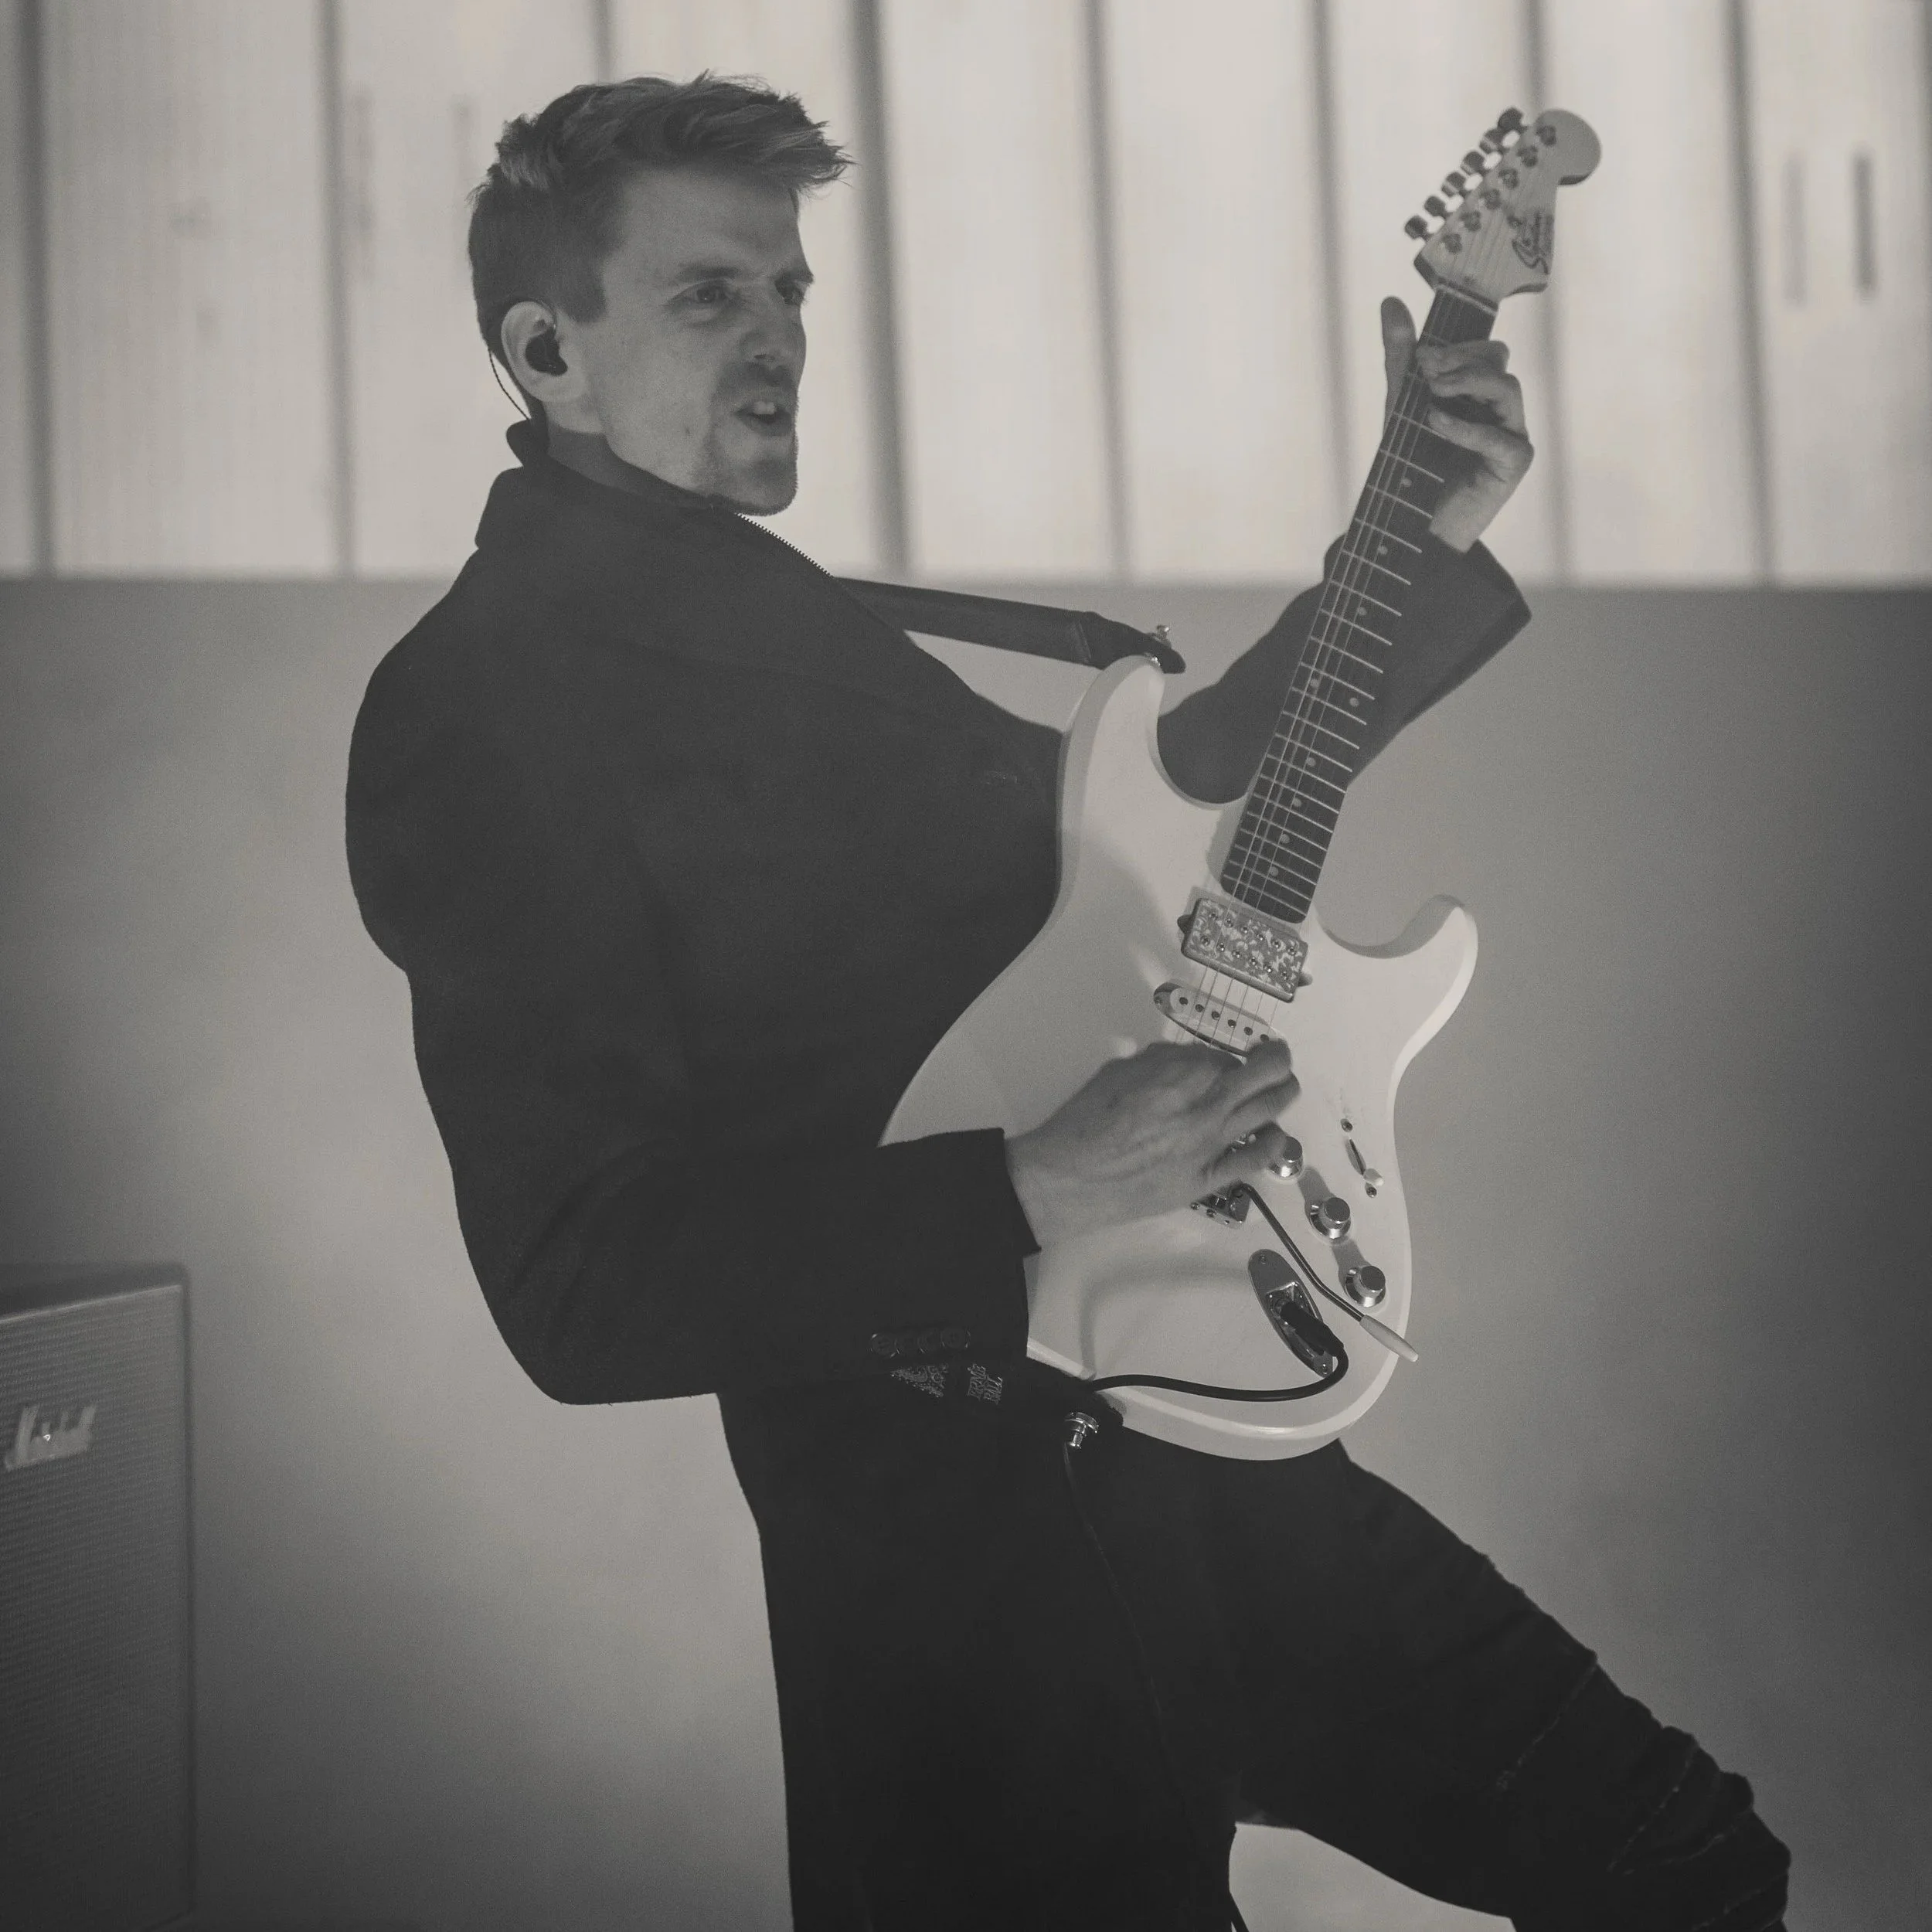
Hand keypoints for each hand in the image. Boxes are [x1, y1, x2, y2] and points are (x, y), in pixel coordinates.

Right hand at [1005, 1038, 1299, 1246]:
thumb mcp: (1118, 1071)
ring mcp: (1211, 1142)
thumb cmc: (1084, 1124)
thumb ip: (1159, 1063)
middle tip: (1279, 1057)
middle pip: (1263, 1074)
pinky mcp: (1207, 1178)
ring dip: (1284, 1093)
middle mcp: (1206, 1104)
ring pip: (1268, 1110)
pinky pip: (1254, 1159)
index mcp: (1182, 1071)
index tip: (1228, 1057)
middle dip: (1277, 1060)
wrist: (1069, 1178)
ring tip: (1287, 1086)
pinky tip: (1274, 1136)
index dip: (1228, 1055)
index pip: (1224, 1056)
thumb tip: (1180, 1062)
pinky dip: (1271, 1143)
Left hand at [1380, 295, 1532, 552]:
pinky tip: (1436, 423)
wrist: (1410, 528)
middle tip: (1427, 369)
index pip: (1485, 349)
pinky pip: (1501, 437)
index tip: (1422, 357)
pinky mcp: (1514, 465)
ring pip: (1508, 388)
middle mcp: (1500, 410)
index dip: (1459, 345)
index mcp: (1478, 392)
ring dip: (1468, 383)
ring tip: (1431, 396)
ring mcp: (1511, 435)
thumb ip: (1399, 360)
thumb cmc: (1410, 468)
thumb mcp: (1399, 407)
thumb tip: (1390, 301)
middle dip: (1463, 358)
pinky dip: (1467, 427)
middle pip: (1499, 360)